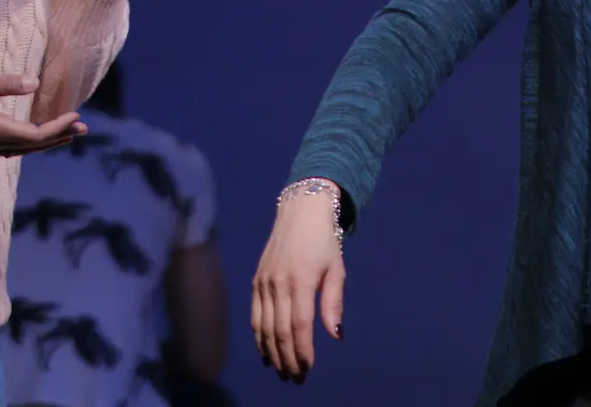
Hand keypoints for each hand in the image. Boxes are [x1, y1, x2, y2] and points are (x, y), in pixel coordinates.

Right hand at [0, 74, 87, 156]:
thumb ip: (4, 84)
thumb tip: (34, 84)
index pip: (35, 136)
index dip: (58, 128)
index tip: (76, 116)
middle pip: (32, 146)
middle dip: (59, 137)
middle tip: (84, 128)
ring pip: (21, 150)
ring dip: (45, 142)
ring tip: (67, 134)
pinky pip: (9, 149)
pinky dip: (27, 144)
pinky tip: (34, 137)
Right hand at [251, 194, 345, 382]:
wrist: (299, 212)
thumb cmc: (324, 241)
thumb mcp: (336, 269)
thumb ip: (333, 302)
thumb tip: (335, 335)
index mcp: (301, 279)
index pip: (299, 323)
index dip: (303, 349)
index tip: (308, 367)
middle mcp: (278, 282)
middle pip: (279, 329)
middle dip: (287, 357)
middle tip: (295, 377)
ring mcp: (263, 282)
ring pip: (264, 326)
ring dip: (272, 352)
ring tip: (281, 371)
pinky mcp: (256, 281)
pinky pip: (254, 315)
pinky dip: (259, 337)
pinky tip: (266, 352)